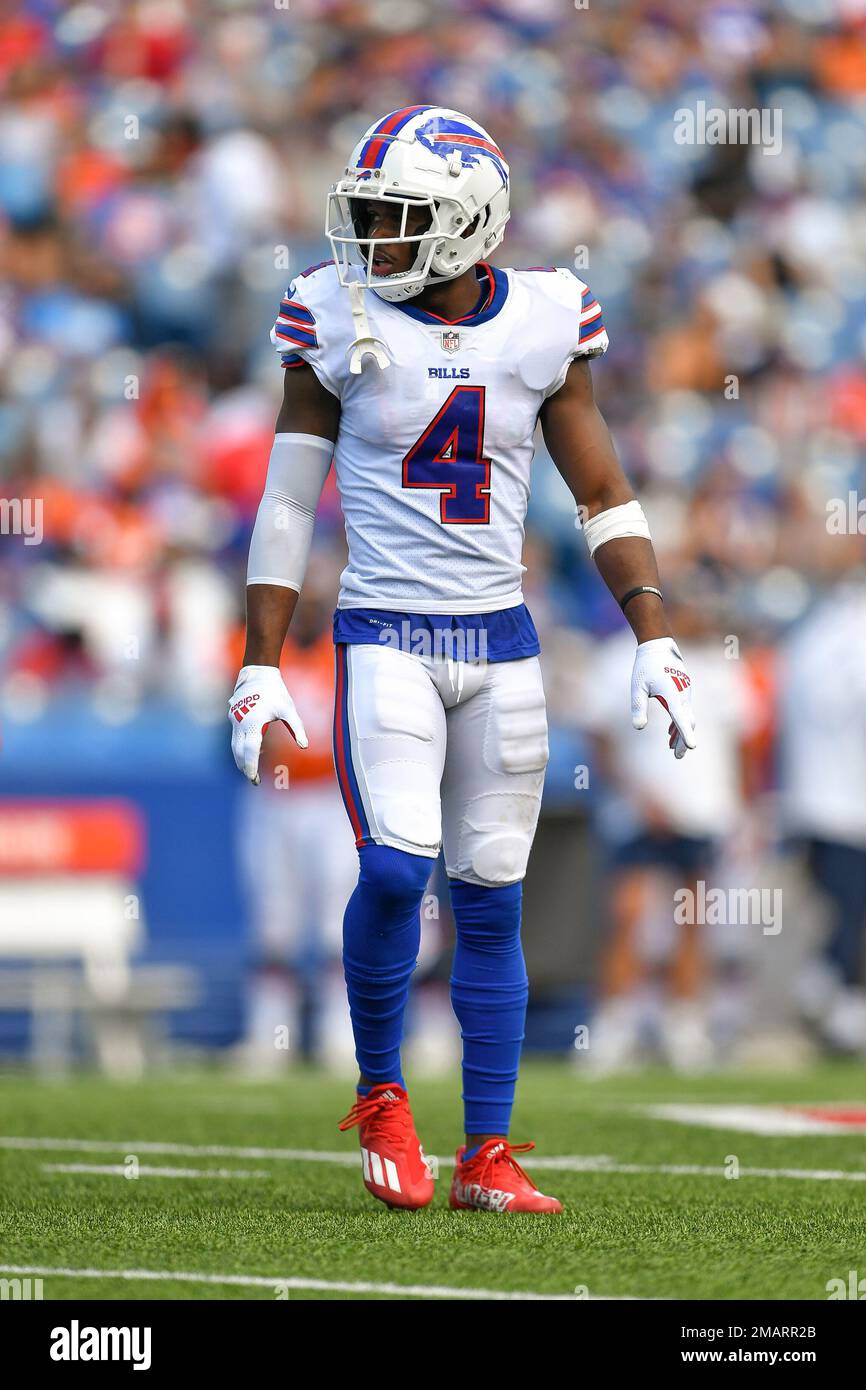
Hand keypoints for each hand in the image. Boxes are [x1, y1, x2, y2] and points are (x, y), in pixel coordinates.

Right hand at [228, 664, 307, 784]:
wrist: (258, 673)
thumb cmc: (275, 691)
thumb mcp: (288, 709)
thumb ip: (296, 728)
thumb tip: (304, 746)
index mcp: (253, 723)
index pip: (250, 751)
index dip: (251, 767)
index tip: (254, 779)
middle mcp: (240, 723)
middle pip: (238, 752)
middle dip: (245, 767)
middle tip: (253, 779)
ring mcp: (234, 719)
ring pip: (234, 745)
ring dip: (240, 758)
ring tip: (249, 770)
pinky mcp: (233, 715)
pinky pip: (235, 735)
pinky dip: (240, 746)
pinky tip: (250, 751)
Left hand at [630, 637, 695, 758]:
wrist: (658, 646)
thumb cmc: (645, 666)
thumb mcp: (637, 687)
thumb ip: (638, 707)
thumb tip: (638, 727)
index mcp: (672, 695)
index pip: (681, 719)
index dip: (686, 735)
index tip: (693, 747)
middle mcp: (683, 695)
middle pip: (687, 722)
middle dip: (684, 740)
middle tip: (678, 757)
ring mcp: (685, 693)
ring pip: (687, 717)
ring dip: (681, 733)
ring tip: (672, 749)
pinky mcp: (683, 691)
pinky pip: (685, 711)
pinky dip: (680, 724)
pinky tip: (670, 734)